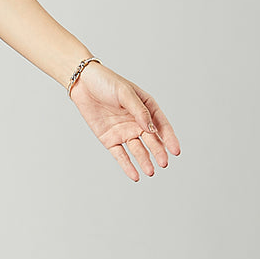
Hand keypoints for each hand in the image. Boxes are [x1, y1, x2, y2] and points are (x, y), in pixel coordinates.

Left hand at [67, 61, 180, 180]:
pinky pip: (120, 155)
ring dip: (144, 161)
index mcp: (146, 108)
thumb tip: (151, 129)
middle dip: (158, 152)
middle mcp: (137, 122)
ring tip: (150, 172)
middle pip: (151, 140)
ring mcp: (124, 132)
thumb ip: (139, 111)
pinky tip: (135, 176)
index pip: (161, 125)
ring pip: (138, 150)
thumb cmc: (107, 83)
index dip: (169, 138)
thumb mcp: (125, 93)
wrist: (83, 84)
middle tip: (164, 163)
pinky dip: (127, 165)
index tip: (176, 151)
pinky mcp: (110, 139)